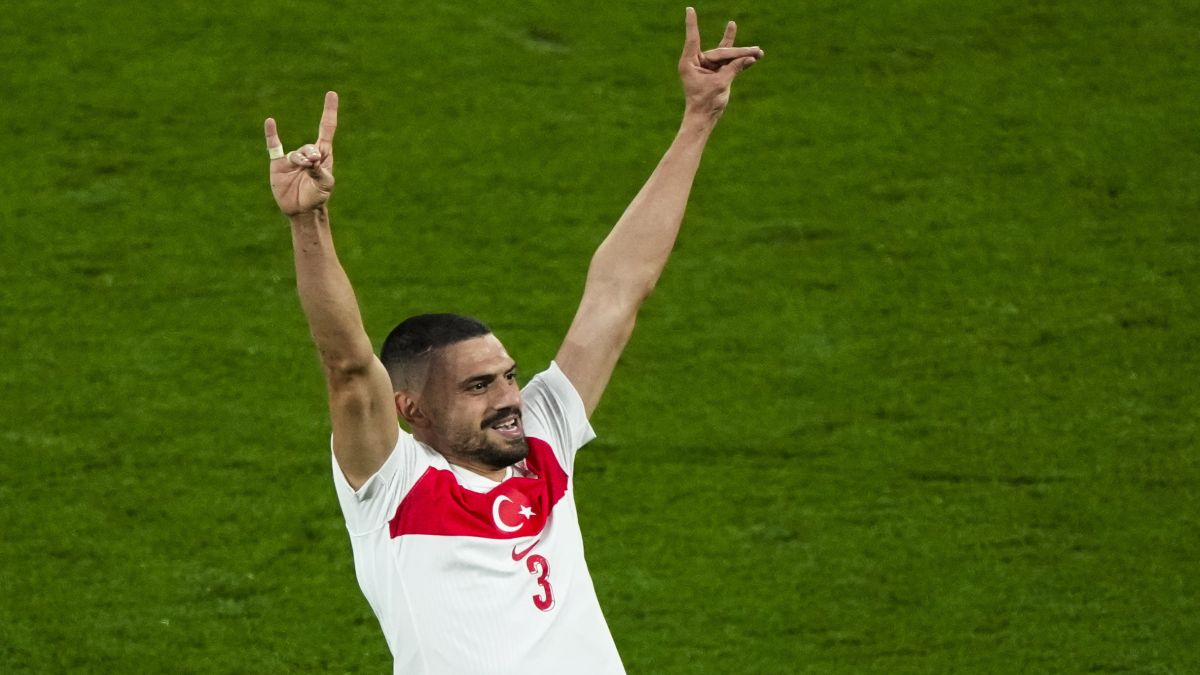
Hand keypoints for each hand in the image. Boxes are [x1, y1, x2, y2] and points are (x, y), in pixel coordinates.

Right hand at [264, 91, 338, 216]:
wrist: (301, 210)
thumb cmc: (317, 196)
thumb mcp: (325, 185)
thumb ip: (321, 172)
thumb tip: (313, 160)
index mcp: (323, 155)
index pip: (326, 128)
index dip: (329, 111)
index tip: (331, 94)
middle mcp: (307, 154)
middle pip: (310, 146)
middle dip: (311, 155)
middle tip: (313, 164)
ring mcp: (292, 159)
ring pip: (296, 154)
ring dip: (300, 161)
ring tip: (304, 169)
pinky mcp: (278, 164)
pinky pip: (274, 146)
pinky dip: (271, 134)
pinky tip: (270, 122)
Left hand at [678, 7, 762, 119]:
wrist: (705, 118)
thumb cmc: (705, 103)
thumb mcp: (720, 84)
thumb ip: (733, 69)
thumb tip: (749, 58)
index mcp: (690, 62)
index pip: (693, 38)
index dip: (692, 24)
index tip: (689, 9)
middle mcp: (698, 62)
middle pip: (720, 52)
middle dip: (739, 52)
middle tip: (756, 50)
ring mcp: (708, 67)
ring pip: (728, 57)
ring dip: (743, 55)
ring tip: (759, 51)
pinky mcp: (717, 73)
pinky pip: (731, 64)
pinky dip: (741, 62)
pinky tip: (754, 56)